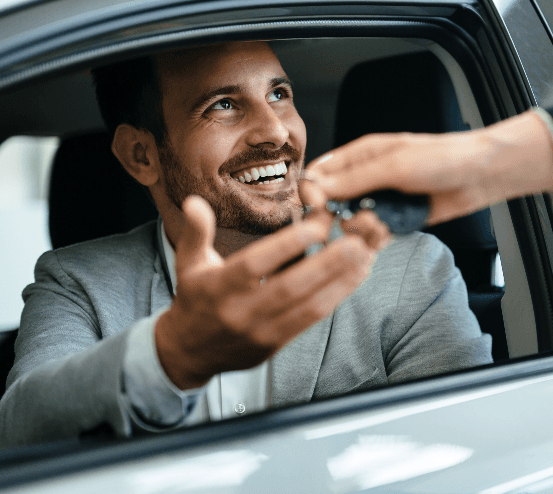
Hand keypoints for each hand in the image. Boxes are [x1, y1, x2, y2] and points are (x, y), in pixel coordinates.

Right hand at [154, 189, 388, 389]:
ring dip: (339, 282)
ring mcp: (260, 332)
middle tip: (355, 240)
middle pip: (290, 287)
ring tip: (363, 256)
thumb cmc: (195, 298)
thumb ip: (196, 231)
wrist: (190, 352)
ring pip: (307, 307)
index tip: (317, 224)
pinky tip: (353, 278)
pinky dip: (334, 298)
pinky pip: (310, 321)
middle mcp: (241, 311)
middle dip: (327, 264)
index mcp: (219, 287)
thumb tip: (195, 201)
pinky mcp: (275, 345)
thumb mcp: (189, 262)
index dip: (288, 244)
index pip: (256, 264)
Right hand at [304, 111, 552, 224]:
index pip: (319, 174)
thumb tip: (317, 187)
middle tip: (352, 222)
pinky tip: (386, 234)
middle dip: (336, 217)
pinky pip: (373, 236)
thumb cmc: (442, 158)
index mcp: (360, 155)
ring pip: (351, 223)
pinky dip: (376, 240)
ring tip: (380, 226)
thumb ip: (355, 178)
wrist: (480, 175)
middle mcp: (366, 178)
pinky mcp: (396, 220)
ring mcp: (381, 200)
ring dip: (361, 230)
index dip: (313, 193)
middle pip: (331, 203)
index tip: (318, 208)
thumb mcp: (394, 165)